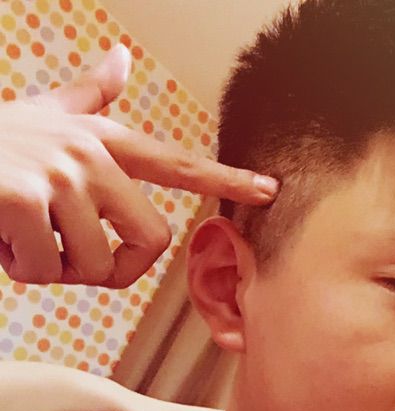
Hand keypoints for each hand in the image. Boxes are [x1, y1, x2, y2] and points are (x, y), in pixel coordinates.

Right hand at [0, 45, 277, 287]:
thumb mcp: (44, 117)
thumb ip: (88, 96)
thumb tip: (121, 58)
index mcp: (104, 142)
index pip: (179, 164)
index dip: (226, 180)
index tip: (269, 190)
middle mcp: (92, 153)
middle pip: (150, 242)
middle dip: (112, 267)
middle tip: (68, 255)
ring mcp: (60, 173)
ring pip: (97, 264)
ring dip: (58, 268)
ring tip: (24, 238)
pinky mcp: (24, 198)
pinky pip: (47, 269)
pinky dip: (21, 269)